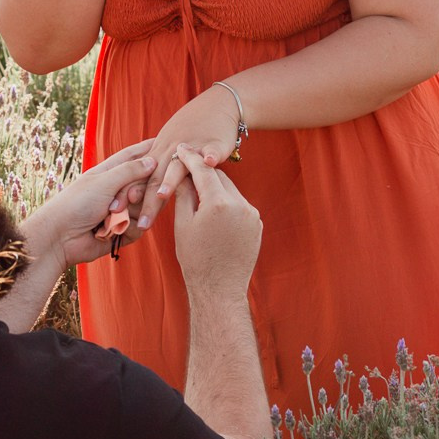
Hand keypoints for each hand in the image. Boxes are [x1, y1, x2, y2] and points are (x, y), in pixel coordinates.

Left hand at [22, 141, 156, 269]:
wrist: (60, 237)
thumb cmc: (77, 203)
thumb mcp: (104, 181)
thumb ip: (130, 170)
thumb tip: (153, 160)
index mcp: (109, 172)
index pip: (133, 156)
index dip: (148, 149)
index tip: (164, 140)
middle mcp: (117, 190)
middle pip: (145, 185)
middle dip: (138, 193)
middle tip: (129, 198)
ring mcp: (120, 211)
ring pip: (145, 208)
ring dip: (131, 213)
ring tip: (111, 216)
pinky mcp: (122, 231)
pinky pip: (139, 228)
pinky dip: (128, 229)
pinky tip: (112, 232)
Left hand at [131, 86, 241, 231]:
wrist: (219, 103)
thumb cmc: (192, 130)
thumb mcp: (169, 147)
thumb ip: (157, 171)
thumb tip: (141, 200)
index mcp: (157, 152)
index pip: (137, 176)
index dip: (126, 192)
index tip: (115, 210)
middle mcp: (171, 150)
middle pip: (154, 178)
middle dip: (146, 202)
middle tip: (139, 223)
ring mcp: (192, 146)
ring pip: (178, 165)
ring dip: (169, 180)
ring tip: (161, 195)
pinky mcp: (214, 142)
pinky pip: (211, 150)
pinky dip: (209, 156)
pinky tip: (209, 162)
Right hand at [173, 144, 261, 296]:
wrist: (219, 289)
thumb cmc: (195, 259)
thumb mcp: (183, 223)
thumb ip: (184, 194)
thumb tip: (182, 173)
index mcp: (219, 203)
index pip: (203, 170)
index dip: (190, 158)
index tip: (181, 149)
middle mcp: (240, 205)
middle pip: (219, 177)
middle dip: (203, 172)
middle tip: (186, 167)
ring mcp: (252, 215)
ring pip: (230, 190)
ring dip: (215, 187)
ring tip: (198, 190)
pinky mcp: (257, 225)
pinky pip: (239, 205)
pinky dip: (226, 202)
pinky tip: (213, 210)